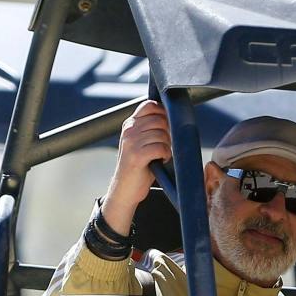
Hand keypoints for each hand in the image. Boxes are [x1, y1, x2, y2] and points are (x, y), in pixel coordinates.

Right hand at [101, 100, 169, 236]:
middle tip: (164, 146)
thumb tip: (170, 116)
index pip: (150, 106)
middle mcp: (128, 131)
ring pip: (162, 134)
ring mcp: (131, 143)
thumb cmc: (138, 166)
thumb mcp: (140, 142)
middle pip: (159, 120)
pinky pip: (160, 147)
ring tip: (161, 155)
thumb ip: (150, 128)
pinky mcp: (136, 156)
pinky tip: (160, 160)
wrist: (124, 189)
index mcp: (129, 124)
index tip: (166, 127)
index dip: (163, 113)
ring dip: (167, 146)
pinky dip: (165, 154)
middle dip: (168, 133)